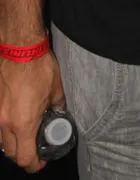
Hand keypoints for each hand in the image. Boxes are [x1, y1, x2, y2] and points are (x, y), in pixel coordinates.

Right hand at [0, 52, 64, 172]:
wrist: (18, 48)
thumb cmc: (38, 66)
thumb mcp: (56, 88)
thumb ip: (58, 104)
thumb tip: (59, 111)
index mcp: (23, 123)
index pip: (25, 157)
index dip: (34, 164)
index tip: (41, 161)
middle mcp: (6, 123)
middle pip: (10, 153)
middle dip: (23, 155)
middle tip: (34, 149)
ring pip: (1, 141)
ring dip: (12, 143)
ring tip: (25, 134)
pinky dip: (5, 128)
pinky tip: (15, 119)